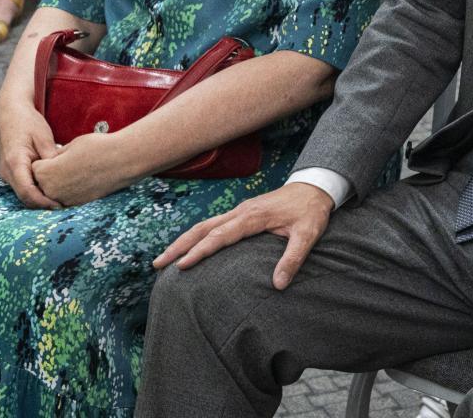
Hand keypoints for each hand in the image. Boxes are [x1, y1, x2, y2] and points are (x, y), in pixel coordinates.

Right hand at [0, 102, 62, 208]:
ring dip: (40, 200)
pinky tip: (53, 192)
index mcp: (14, 162)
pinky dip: (37, 193)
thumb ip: (51, 156)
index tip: (60, 206)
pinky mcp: (12, 173)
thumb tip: (62, 175)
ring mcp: (7, 174)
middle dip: (43, 205)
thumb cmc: (28, 123)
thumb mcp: (43, 137)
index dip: (43, 202)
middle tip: (67, 207)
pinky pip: (24, 188)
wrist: (10, 114)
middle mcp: (7, 171)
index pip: (27, 191)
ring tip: (63, 202)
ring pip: (23, 195)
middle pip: (25, 197)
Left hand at [30, 129, 136, 206]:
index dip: (45, 160)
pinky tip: (84, 179)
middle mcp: (52, 190)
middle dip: (50, 174)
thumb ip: (56, 157)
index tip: (58, 155)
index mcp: (46, 173)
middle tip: (68, 164)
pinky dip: (72, 190)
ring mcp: (65, 199)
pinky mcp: (78, 204)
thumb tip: (52, 162)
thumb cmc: (97, 148)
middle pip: (42, 183)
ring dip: (60, 183)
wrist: (123, 161)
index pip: (34, 168)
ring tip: (77, 171)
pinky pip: (67, 197)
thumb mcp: (70, 146)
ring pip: (54, 192)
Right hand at [153, 181, 334, 288]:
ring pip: (204, 225)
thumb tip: (278, 285)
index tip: (182, 265)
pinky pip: (213, 225)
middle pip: (203, 228)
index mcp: (253, 217)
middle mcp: (241, 212)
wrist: (315, 187)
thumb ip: (293, 258)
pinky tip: (189, 247)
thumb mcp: (308, 234)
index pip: (220, 235)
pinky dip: (196, 236)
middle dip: (179, 246)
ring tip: (164, 259)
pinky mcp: (241, 214)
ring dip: (183, 241)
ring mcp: (239, 211)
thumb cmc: (311, 211)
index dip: (200, 251)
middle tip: (158, 264)